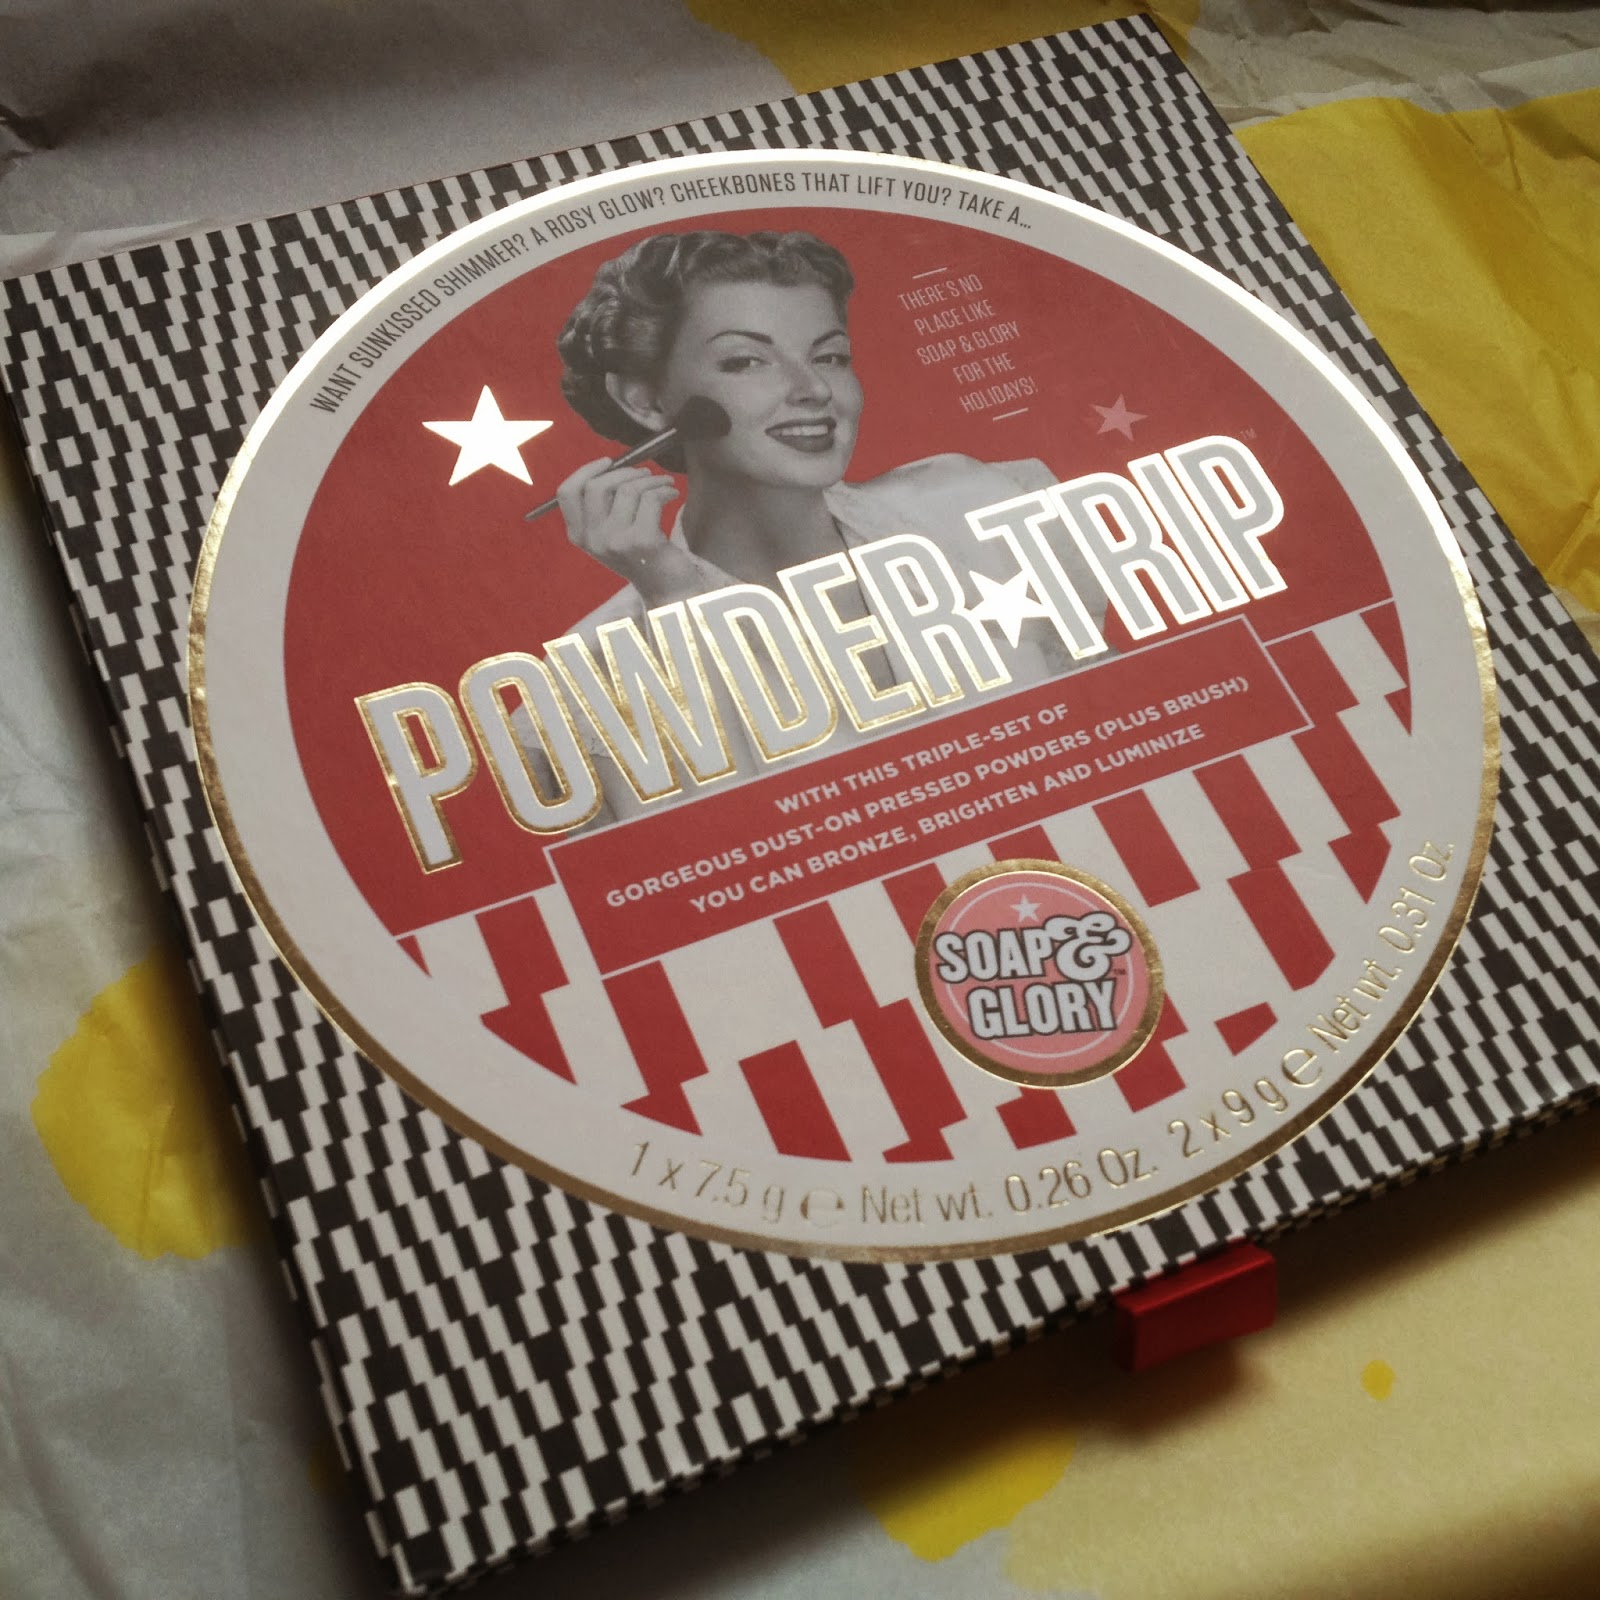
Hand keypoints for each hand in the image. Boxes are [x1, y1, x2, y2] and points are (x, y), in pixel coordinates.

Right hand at [556, 458, 698, 606]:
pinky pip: (651, 498)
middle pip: (596, 486)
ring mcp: (616, 541)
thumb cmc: (640, 553)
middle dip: (625, 472)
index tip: (609, 461)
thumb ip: (604, 504)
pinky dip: (664, 491)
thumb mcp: (611, 532)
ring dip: (651, 480)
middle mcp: (593, 540)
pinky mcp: (642, 541)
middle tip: (646, 474)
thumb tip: (615, 465)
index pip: (567, 493)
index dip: (587, 470)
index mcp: (579, 535)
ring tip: (665, 484)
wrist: (666, 587)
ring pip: (628, 489)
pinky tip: (672, 495)